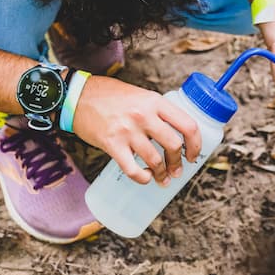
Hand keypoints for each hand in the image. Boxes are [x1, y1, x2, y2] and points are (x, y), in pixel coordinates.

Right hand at [72, 77, 201, 185]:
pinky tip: (145, 178)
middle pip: (174, 145)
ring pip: (155, 160)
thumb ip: (158, 111)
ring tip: (162, 179)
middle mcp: (144, 115)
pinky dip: (142, 178)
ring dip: (162, 174)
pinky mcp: (112, 144)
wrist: (78, 96)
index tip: (193, 154)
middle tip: (177, 170)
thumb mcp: (140, 95)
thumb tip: (177, 132)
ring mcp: (128, 130)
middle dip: (178, 163)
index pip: (188, 125)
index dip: (196, 144)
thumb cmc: (110, 96)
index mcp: (155, 102)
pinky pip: (133, 169)